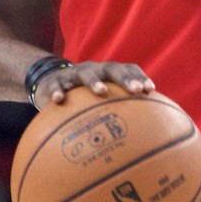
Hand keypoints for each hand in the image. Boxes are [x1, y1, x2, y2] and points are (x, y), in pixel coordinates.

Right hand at [36, 60, 155, 108]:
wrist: (50, 83)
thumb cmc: (82, 96)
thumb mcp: (99, 99)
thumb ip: (117, 109)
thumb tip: (140, 133)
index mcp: (107, 72)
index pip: (127, 69)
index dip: (139, 76)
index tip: (150, 89)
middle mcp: (94, 69)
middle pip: (111, 69)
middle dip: (125, 78)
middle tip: (135, 90)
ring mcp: (74, 74)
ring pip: (85, 74)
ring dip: (94, 81)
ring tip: (101, 91)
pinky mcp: (54, 81)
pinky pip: (55, 85)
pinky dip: (57, 91)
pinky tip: (59, 99)